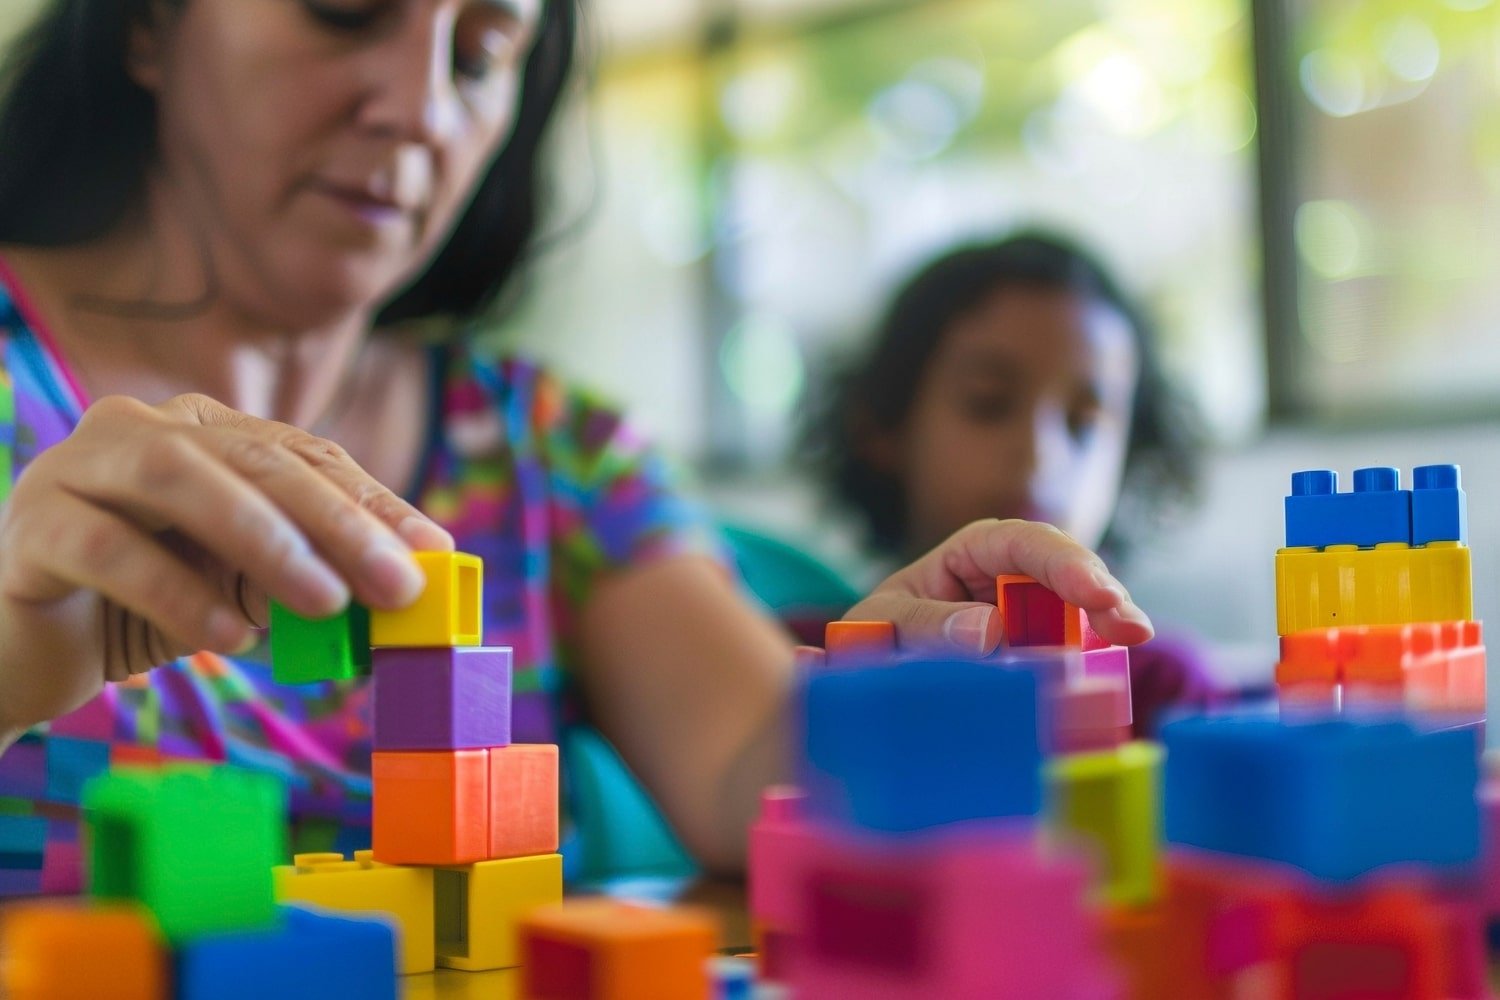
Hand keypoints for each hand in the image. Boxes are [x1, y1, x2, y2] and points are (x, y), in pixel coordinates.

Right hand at [0, 393, 453, 728]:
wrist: (22, 648)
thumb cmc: (144, 610)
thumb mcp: (241, 590)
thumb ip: (308, 577)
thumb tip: (407, 591)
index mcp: (205, 431)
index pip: (306, 457)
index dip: (374, 502)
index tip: (434, 553)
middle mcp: (143, 429)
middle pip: (257, 461)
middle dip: (338, 522)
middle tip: (399, 583)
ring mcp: (79, 466)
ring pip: (183, 481)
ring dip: (266, 542)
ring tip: (327, 602)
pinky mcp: (31, 523)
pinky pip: (110, 548)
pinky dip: (177, 593)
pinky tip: (228, 638)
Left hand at [842, 519, 1153, 655]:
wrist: (875, 670)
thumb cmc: (879, 631)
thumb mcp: (884, 620)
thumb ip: (926, 622)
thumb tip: (990, 630)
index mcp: (976, 551)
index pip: (1025, 543)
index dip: (1062, 562)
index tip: (1093, 593)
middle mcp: (1014, 576)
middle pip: (1068, 573)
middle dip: (1103, 594)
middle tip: (1131, 628)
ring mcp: (1034, 615)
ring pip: (1081, 613)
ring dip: (1108, 628)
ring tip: (1130, 640)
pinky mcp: (1043, 653)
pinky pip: (1073, 655)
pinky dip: (1092, 667)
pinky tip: (1108, 682)